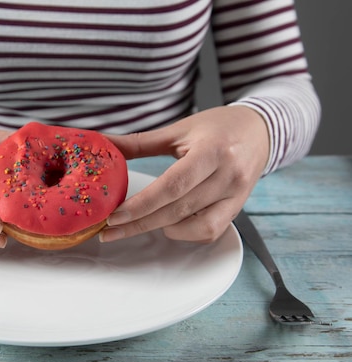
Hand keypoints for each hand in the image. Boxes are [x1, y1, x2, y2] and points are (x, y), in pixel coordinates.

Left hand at [100, 105, 269, 242]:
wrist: (260, 130)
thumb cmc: (216, 127)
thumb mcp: (178, 129)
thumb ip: (140, 142)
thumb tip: (103, 143)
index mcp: (211, 151)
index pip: (172, 185)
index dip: (141, 204)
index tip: (114, 216)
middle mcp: (228, 176)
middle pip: (179, 210)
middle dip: (140, 224)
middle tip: (110, 231)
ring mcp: (236, 195)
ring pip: (197, 226)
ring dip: (163, 228)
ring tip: (141, 222)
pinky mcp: (238, 208)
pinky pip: (211, 231)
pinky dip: (186, 232)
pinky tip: (169, 223)